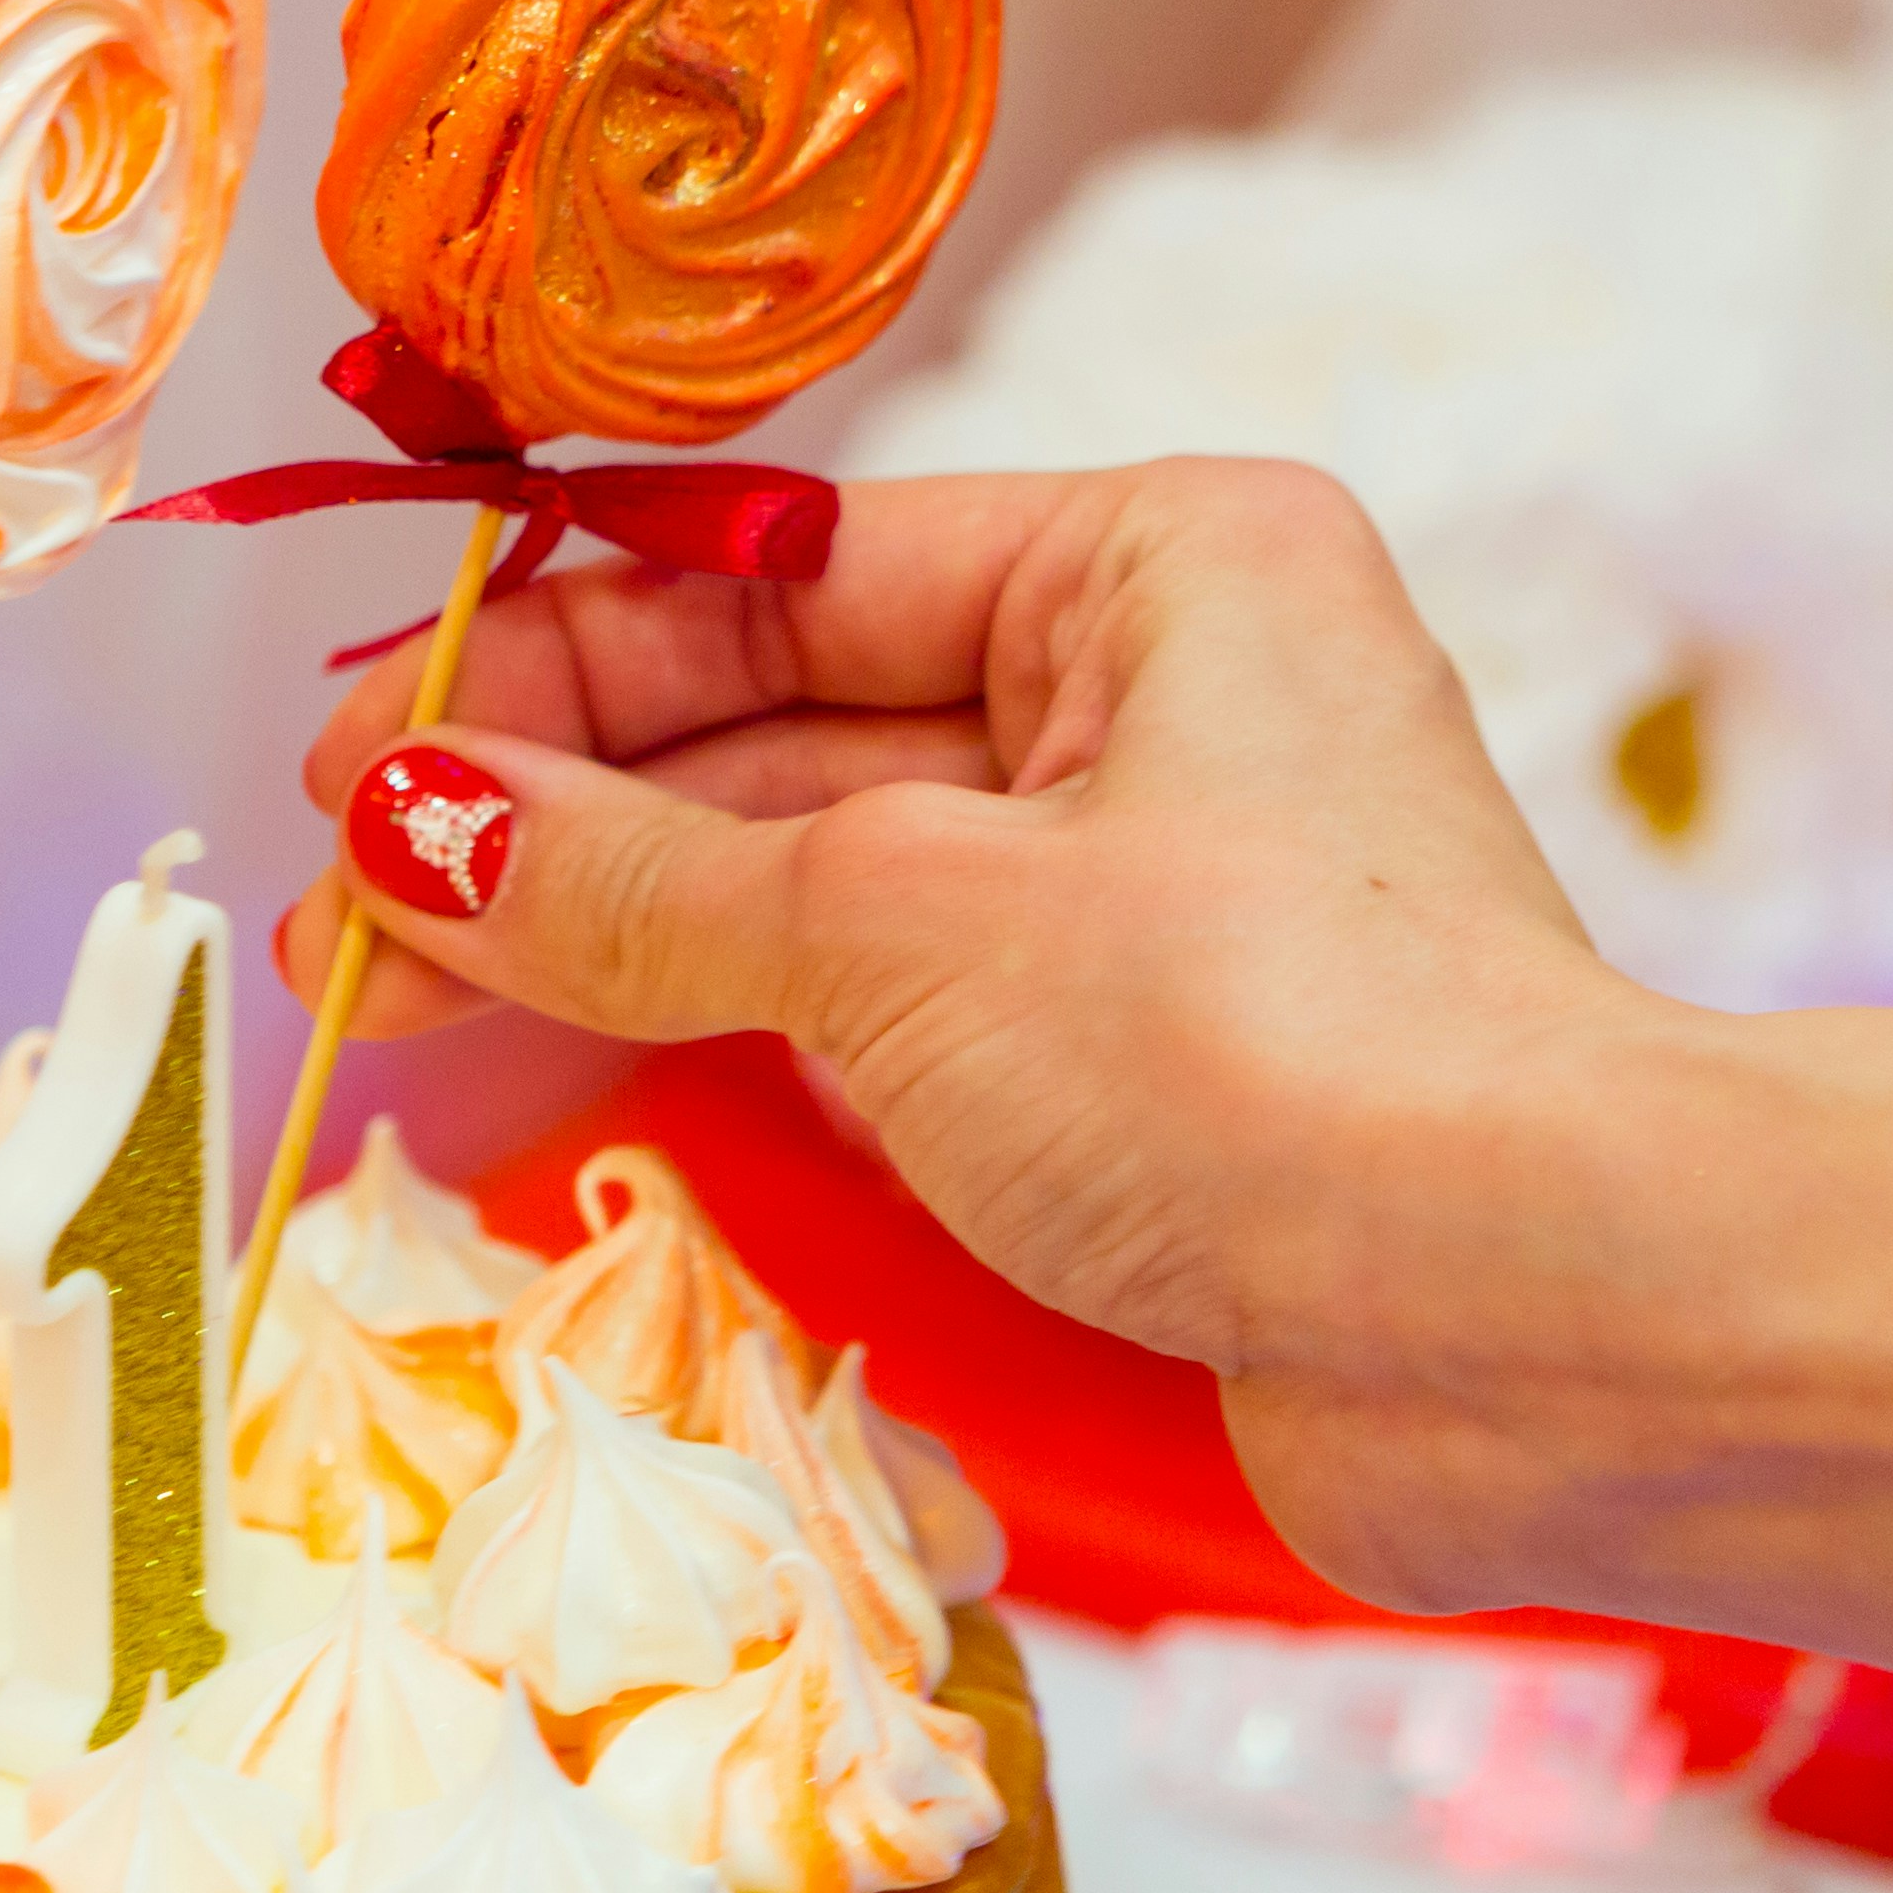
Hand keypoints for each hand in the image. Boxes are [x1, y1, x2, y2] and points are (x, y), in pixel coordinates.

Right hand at [284, 461, 1658, 1605]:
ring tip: (404, 993)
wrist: (1540, 1325)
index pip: (794, 572)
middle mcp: (1176, 707)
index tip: (368, 743)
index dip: (560, 656)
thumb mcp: (891, 927)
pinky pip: (901, 1035)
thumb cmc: (1264, 1051)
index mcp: (1159, 566)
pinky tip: (567, 1079)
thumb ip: (631, 879)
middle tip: (351, 893)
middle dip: (567, 815)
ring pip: (834, 894)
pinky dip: (738, 1052)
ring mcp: (1171, 905)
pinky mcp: (1162, 1088)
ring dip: (623, 941)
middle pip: (798, 732)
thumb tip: (410, 821)